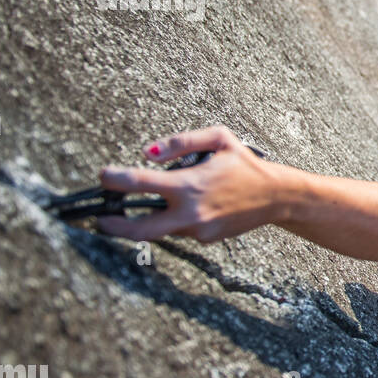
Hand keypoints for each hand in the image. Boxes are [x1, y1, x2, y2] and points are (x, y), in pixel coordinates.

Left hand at [96, 125, 280, 243]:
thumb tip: (148, 154)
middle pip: (139, 229)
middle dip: (114, 227)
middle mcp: (191, 212)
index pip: (138, 184)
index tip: (104, 177)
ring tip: (143, 207)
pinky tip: (188, 206)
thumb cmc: (246, 164)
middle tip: (100, 219)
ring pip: (160, 229)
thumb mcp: (219, 138)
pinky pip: (180, 229)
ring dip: (148, 219)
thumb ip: (180, 142)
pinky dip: (175, 219)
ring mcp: (198, 229)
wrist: (276, 196)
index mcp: (189, 185)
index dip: (113, 180)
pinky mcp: (206, 238)